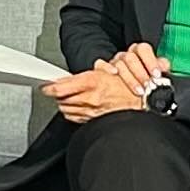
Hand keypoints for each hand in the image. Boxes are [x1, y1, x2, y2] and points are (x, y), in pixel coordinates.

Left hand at [45, 43, 168, 120]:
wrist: (143, 105)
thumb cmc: (131, 88)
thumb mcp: (112, 72)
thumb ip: (97, 70)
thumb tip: (88, 69)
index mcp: (93, 82)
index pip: (62, 86)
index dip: (50, 86)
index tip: (46, 85)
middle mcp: (90, 97)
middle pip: (61, 98)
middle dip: (55, 94)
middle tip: (53, 89)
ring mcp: (91, 111)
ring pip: (66, 109)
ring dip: (63, 103)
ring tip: (64, 98)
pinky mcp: (93, 121)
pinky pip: (75, 117)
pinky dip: (72, 112)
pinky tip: (74, 108)